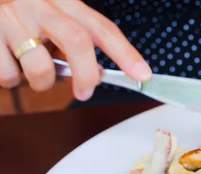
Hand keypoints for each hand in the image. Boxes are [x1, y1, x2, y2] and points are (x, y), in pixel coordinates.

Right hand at [0, 0, 150, 99]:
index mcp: (62, 1)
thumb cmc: (20, 18)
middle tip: (84, 92)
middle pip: (77, 42)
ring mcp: (11, 16)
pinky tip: (7, 63)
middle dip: (86, 75)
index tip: (142, 75)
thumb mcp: (50, 22)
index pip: (101, 28)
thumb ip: (73, 45)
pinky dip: (11, 80)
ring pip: (40, 67)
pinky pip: (9, 75)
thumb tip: (94, 76)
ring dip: (42, 83)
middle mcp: (38, 3)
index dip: (125, 53)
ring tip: (33, 73)